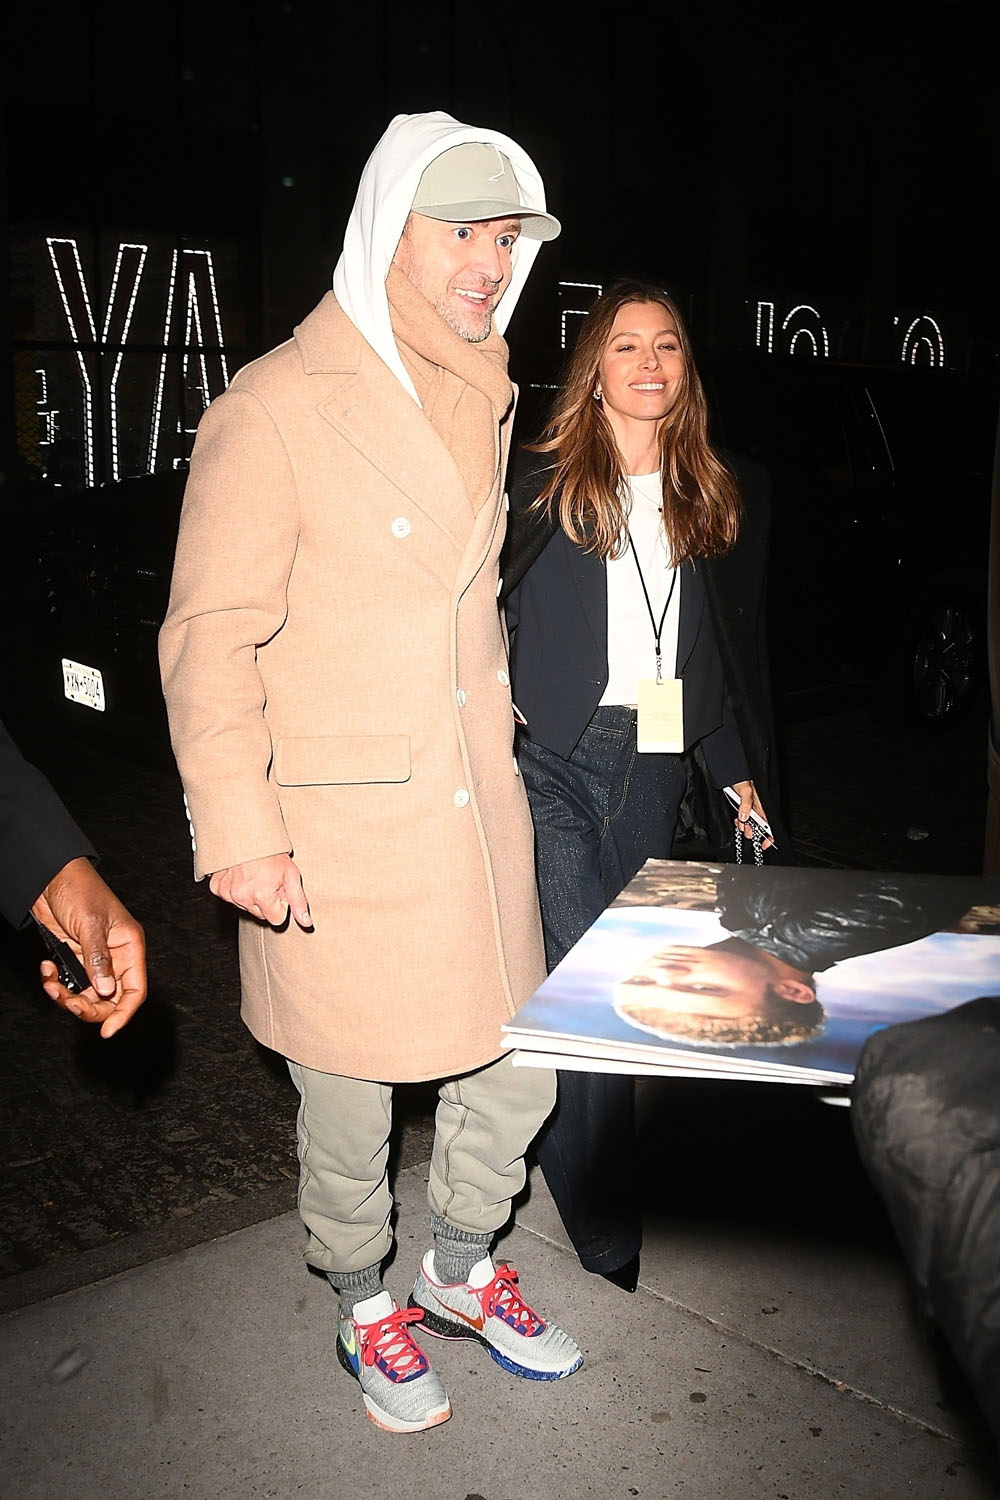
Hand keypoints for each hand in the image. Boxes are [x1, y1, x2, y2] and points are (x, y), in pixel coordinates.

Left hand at [31, 857, 146, 1037]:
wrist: (51, 877)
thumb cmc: (80, 889)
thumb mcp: (90, 924)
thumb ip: (99, 959)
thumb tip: (106, 991)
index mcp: (130, 946)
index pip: (135, 989)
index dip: (124, 1013)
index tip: (107, 1030)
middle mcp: (115, 956)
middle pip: (110, 999)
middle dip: (89, 1007)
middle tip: (69, 1003)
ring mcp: (94, 959)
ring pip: (87, 994)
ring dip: (67, 996)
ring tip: (52, 984)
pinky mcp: (75, 958)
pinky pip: (69, 983)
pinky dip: (56, 982)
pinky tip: (47, 969)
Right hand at [209, 854, 312, 928]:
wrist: (247, 832)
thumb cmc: (270, 852)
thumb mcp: (291, 874)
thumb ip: (298, 901)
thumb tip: (305, 922)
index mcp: (261, 895)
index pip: (276, 919)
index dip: (281, 905)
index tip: (280, 889)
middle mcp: (241, 896)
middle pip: (260, 914)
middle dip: (266, 901)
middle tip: (268, 880)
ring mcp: (226, 892)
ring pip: (245, 906)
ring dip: (251, 895)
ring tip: (255, 876)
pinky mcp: (216, 887)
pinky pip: (230, 897)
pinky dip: (236, 889)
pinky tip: (242, 876)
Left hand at [730, 779, 774, 851]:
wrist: (732, 775)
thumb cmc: (742, 780)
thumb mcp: (745, 791)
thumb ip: (746, 805)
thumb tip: (745, 818)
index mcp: (762, 807)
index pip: (769, 825)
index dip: (769, 837)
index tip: (764, 844)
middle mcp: (758, 810)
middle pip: (759, 828)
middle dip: (752, 831)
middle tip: (745, 828)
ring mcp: (751, 810)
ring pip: (750, 825)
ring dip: (744, 826)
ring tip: (739, 821)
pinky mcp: (744, 809)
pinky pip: (743, 820)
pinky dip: (740, 822)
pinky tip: (737, 819)